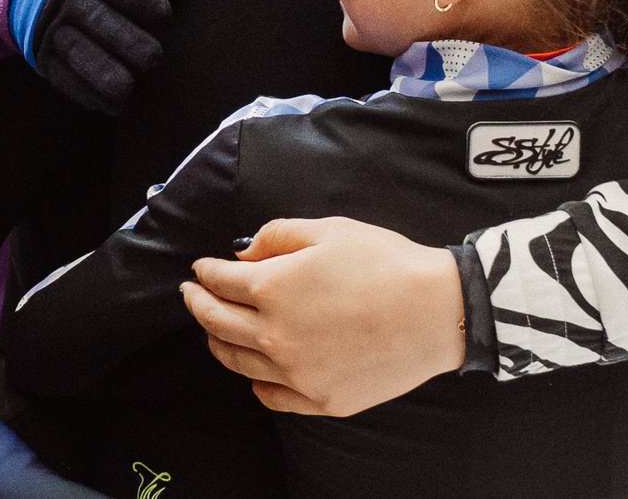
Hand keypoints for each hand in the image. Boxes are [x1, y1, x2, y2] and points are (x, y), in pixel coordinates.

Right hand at [33, 0, 189, 114]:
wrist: (55, 3)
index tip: (165, 15)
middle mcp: (71, 2)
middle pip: (96, 18)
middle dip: (125, 39)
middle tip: (154, 58)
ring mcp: (56, 32)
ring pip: (77, 50)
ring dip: (100, 72)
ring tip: (126, 89)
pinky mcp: (48, 62)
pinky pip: (63, 78)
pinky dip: (87, 93)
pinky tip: (113, 106)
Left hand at [180, 217, 466, 415]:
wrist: (436, 311)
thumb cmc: (386, 263)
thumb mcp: (328, 229)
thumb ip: (277, 236)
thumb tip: (245, 252)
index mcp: (273, 289)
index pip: (221, 281)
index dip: (204, 272)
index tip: (199, 267)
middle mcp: (276, 336)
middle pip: (217, 323)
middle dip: (198, 304)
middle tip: (191, 293)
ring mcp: (297, 374)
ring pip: (238, 362)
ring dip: (218, 342)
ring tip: (214, 330)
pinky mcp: (321, 398)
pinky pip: (271, 395)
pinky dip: (255, 381)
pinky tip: (255, 370)